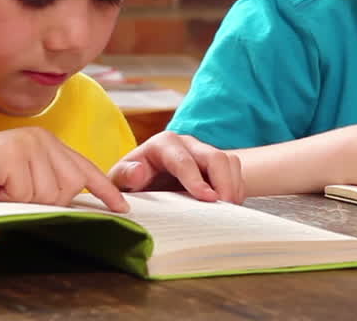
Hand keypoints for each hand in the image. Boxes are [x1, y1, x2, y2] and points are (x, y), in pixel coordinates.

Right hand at [0, 127, 128, 211]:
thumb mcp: (22, 178)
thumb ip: (48, 182)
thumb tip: (76, 201)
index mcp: (47, 142)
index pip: (85, 168)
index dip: (105, 190)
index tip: (123, 208)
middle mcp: (42, 139)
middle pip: (69, 188)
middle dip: (44, 200)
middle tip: (12, 190)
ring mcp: (29, 145)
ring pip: (48, 195)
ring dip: (22, 200)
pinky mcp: (14, 156)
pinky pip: (26, 195)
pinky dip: (8, 198)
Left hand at [108, 131, 244, 203]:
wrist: (142, 182)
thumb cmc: (130, 182)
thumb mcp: (119, 181)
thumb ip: (123, 176)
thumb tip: (137, 172)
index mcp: (162, 144)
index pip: (183, 160)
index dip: (197, 180)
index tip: (209, 199)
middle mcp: (186, 143)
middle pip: (214, 157)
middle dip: (223, 183)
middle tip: (225, 210)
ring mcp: (202, 152)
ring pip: (229, 162)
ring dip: (232, 187)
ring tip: (228, 212)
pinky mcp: (214, 164)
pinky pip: (235, 172)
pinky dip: (236, 190)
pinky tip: (229, 208)